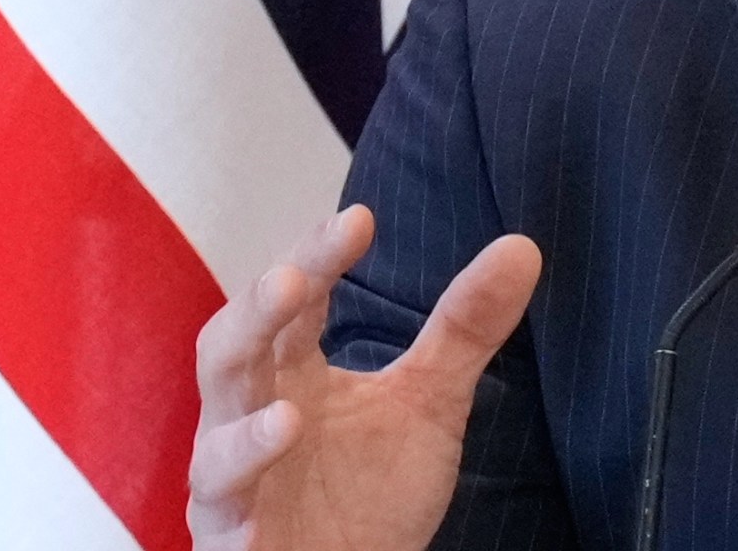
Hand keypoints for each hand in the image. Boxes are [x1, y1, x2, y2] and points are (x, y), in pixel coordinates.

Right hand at [187, 205, 542, 550]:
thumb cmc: (371, 489)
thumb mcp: (429, 402)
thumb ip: (464, 329)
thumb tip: (523, 246)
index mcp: (290, 371)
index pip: (296, 302)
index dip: (317, 257)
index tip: (360, 219)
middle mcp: (249, 418)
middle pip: (228, 355)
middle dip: (255, 316)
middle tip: (292, 279)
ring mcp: (237, 487)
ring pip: (214, 451)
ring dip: (246, 433)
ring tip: (291, 414)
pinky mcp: (240, 546)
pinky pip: (227, 528)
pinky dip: (243, 513)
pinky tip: (265, 508)